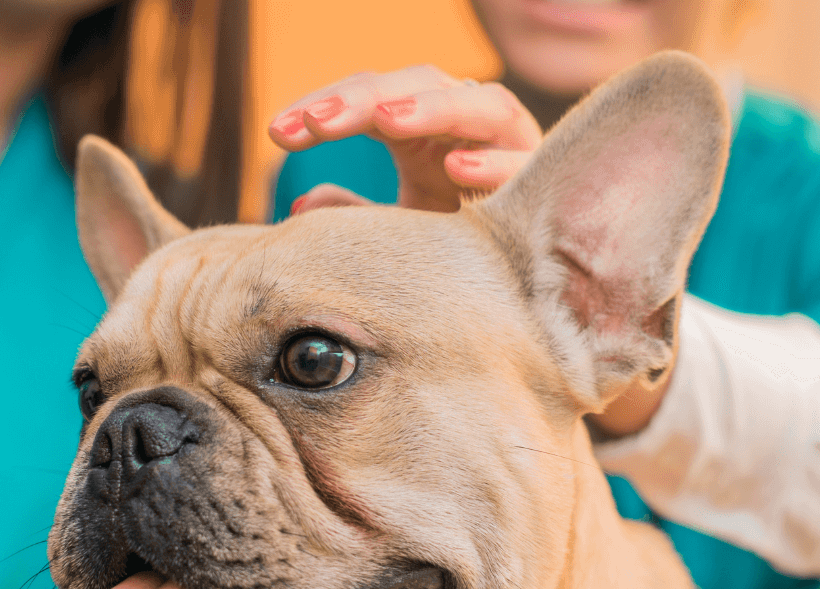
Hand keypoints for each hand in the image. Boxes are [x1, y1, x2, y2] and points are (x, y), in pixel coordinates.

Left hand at [269, 66, 541, 211]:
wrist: (526, 271)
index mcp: (425, 125)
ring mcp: (508, 143)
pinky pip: (521, 162)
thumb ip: (354, 213)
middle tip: (315, 121)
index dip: (323, 110)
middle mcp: (466, 121)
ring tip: (384, 120)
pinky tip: (457, 170)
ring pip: (478, 105)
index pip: (369, 100)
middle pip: (417, 86)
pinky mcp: (542, 179)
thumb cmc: (456, 237)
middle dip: (364, 99)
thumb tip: (300, 208)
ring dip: (432, 109)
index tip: (276, 132)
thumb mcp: (399, 223)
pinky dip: (494, 164)